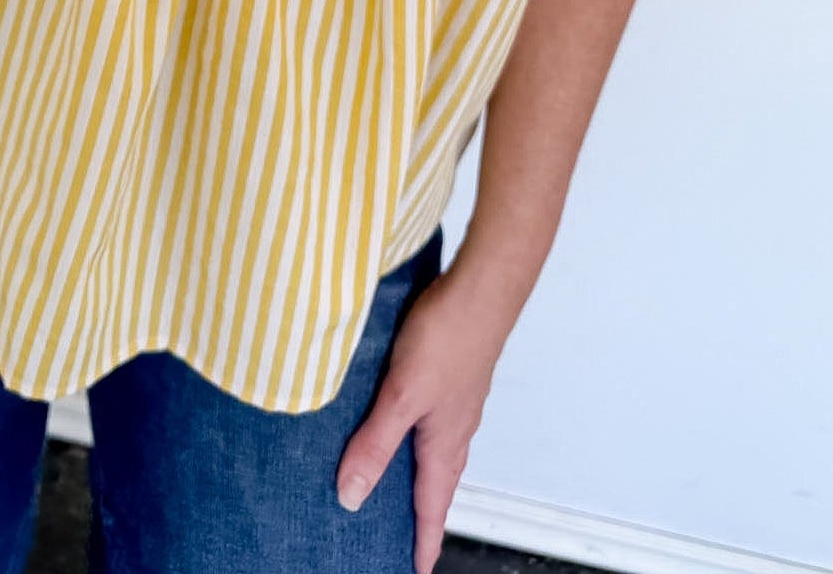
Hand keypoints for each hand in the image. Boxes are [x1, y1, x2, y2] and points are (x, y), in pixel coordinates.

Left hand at [335, 260, 509, 573]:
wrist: (481, 287)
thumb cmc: (450, 336)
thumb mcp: (401, 395)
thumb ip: (375, 444)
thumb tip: (351, 495)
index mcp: (444, 445)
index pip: (431, 509)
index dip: (422, 543)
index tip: (415, 569)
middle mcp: (454, 429)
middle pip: (435, 485)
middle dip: (419, 514)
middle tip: (401, 537)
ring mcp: (454, 402)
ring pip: (433, 451)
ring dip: (415, 473)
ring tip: (393, 484)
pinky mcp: (449, 375)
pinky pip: (430, 420)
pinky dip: (414, 434)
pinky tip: (398, 417)